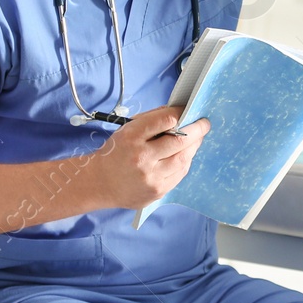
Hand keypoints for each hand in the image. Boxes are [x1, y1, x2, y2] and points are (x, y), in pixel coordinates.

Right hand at [90, 106, 210, 210]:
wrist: (98, 183)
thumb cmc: (116, 152)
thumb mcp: (127, 129)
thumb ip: (152, 120)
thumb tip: (178, 112)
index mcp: (132, 137)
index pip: (165, 120)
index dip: (180, 113)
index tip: (188, 110)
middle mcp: (142, 158)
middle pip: (179, 141)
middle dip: (197, 130)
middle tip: (204, 124)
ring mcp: (150, 178)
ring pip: (183, 159)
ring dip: (194, 147)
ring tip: (197, 139)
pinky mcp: (156, 192)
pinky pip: (180, 174)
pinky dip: (185, 162)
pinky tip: (185, 155)